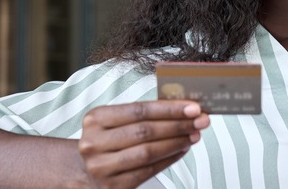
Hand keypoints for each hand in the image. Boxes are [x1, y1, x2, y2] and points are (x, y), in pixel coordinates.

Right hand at [78, 100, 209, 188]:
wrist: (87, 169)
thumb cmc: (109, 140)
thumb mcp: (116, 121)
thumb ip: (145, 114)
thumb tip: (184, 108)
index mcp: (96, 119)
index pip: (139, 110)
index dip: (169, 109)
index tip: (193, 107)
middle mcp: (94, 143)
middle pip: (145, 131)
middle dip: (178, 125)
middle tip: (200, 121)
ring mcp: (101, 167)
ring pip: (148, 152)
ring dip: (177, 142)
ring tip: (194, 135)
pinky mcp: (112, 186)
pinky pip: (148, 171)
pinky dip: (170, 159)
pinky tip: (182, 150)